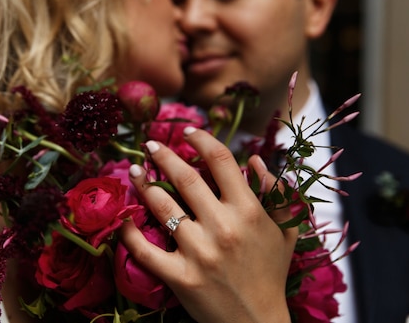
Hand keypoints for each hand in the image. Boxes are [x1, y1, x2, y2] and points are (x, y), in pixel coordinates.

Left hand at [120, 127, 296, 322]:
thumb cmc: (270, 273)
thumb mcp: (286, 231)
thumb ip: (276, 191)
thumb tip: (254, 159)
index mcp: (248, 211)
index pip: (221, 160)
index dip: (202, 139)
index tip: (188, 131)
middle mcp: (222, 226)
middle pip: (185, 177)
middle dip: (164, 155)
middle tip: (150, 145)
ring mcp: (198, 252)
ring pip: (162, 206)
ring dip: (143, 184)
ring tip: (134, 171)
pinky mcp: (179, 276)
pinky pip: (145, 250)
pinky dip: (129, 232)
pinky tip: (123, 218)